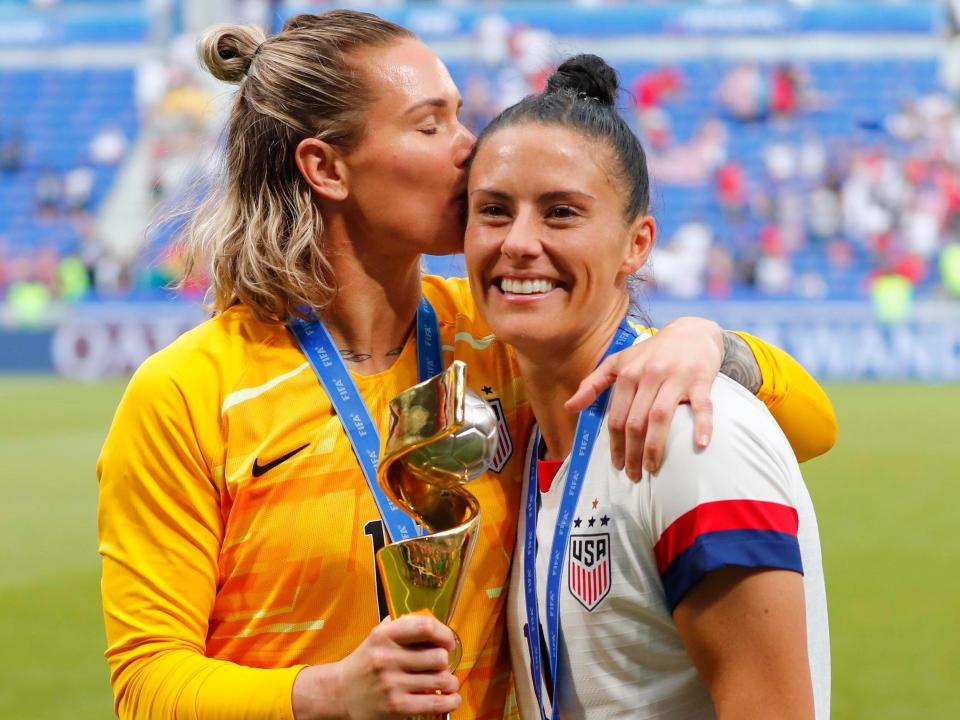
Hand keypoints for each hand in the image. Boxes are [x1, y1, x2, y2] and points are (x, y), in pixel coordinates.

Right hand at [293, 614, 459, 719]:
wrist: (339, 692)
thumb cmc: (365, 662)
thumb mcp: (377, 636)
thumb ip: (402, 626)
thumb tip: (434, 625)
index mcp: (385, 635)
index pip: (426, 627)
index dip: (445, 634)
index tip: (448, 643)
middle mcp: (387, 658)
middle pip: (438, 657)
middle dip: (446, 662)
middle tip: (443, 666)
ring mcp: (392, 684)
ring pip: (440, 680)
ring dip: (450, 682)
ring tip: (447, 682)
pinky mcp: (396, 707)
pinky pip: (434, 704)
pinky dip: (450, 702)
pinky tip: (451, 699)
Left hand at [566, 317, 722, 478]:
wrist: (692, 332)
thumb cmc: (652, 352)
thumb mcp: (618, 362)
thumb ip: (592, 383)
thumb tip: (569, 407)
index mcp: (628, 374)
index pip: (616, 417)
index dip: (614, 444)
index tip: (616, 465)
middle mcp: (650, 375)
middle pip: (636, 421)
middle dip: (632, 452)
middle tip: (634, 475)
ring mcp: (676, 378)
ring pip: (661, 417)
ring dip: (655, 447)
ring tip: (653, 468)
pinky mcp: (701, 380)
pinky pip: (702, 406)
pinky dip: (702, 425)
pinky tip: (700, 445)